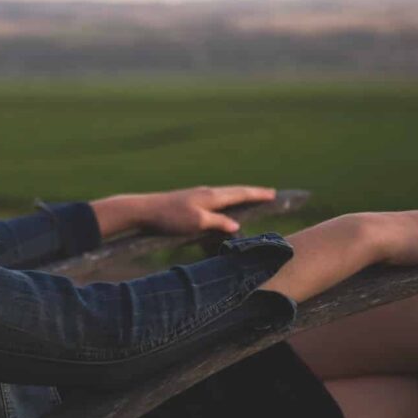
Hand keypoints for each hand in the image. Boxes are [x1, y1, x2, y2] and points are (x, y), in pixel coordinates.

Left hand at [90, 185, 275, 238]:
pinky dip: (225, 203)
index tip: (274, 194)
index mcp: (212, 196)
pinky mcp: (188, 201)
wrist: (143, 210)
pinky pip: (214, 201)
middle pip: (234, 191)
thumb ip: (218, 223)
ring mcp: (196, 195)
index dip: (258, 194)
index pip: (240, 193)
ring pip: (224, 195)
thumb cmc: (170, 218)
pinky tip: (221, 207)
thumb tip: (236, 226)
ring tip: (250, 199)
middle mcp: (206, 192)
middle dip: (252, 193)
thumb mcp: (197, 223)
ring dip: (238, 197)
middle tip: (269, 194)